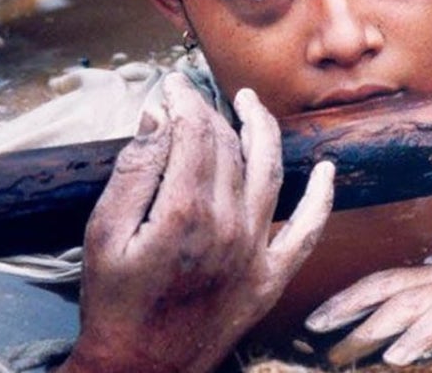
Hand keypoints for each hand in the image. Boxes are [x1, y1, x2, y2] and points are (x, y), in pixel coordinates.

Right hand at [58, 73, 335, 372]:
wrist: (139, 370)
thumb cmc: (114, 303)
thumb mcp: (104, 233)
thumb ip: (135, 171)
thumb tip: (160, 117)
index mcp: (185, 212)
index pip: (194, 132)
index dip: (184, 100)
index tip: (171, 86)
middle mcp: (229, 225)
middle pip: (228, 147)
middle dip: (211, 112)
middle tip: (193, 97)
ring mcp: (255, 252)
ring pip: (269, 172)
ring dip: (264, 131)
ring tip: (251, 105)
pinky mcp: (271, 277)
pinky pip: (308, 231)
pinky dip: (322, 198)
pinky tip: (327, 170)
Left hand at [304, 262, 431, 366]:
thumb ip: (400, 321)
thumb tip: (348, 343)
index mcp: (430, 278)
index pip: (381, 284)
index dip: (347, 301)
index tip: (313, 323)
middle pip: (407, 300)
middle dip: (370, 327)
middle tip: (340, 355)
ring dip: (421, 333)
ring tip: (395, 357)